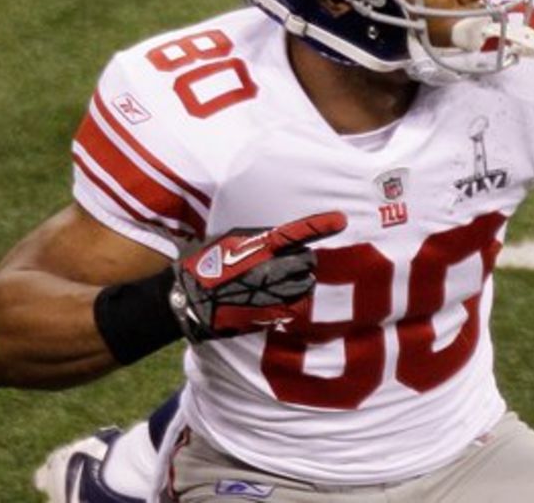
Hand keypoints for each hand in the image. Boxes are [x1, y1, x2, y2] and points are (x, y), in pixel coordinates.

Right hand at [169, 212, 347, 341]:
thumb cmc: (211, 266)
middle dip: (303, 262)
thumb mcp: (233, 240)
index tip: (342, 220)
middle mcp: (270, 265)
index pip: (298, 231)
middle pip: (308, 260)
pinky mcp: (271, 312)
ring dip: (300, 282)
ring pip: (306, 283)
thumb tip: (285, 236)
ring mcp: (272, 290)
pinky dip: (294, 303)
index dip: (321, 225)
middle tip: (288, 266)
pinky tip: (278, 301)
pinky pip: (297, 306)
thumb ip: (262, 238)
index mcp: (261, 244)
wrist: (191, 299)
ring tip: (281, 284)